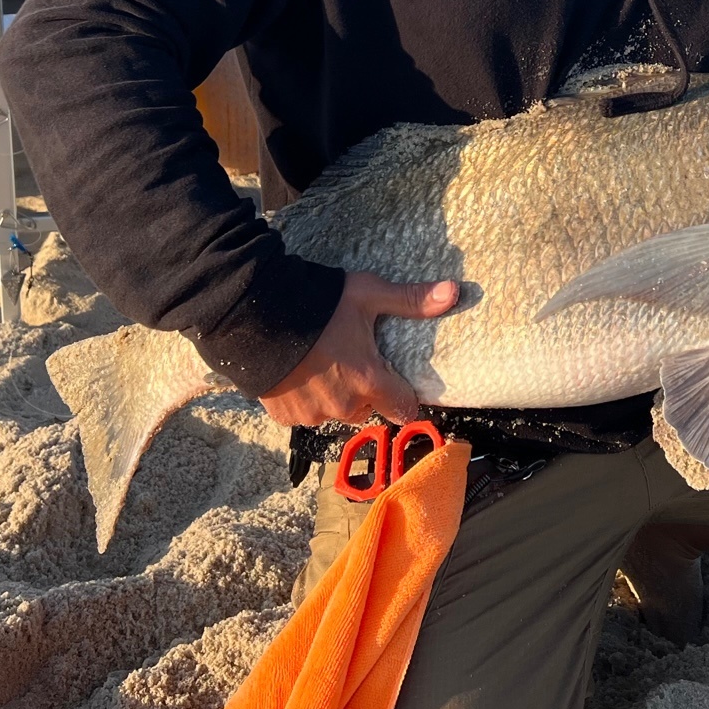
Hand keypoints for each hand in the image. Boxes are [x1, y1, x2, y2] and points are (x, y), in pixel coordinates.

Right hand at [258, 272, 458, 426]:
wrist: (253, 315)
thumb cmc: (317, 304)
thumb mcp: (367, 295)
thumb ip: (409, 299)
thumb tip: (454, 292)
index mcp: (369, 381)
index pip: (403, 409)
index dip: (404, 397)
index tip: (398, 384)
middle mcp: (343, 406)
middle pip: (367, 408)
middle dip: (365, 390)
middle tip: (351, 360)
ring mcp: (312, 414)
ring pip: (335, 413)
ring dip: (334, 396)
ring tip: (322, 364)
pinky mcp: (284, 416)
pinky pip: (305, 414)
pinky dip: (304, 399)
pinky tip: (298, 373)